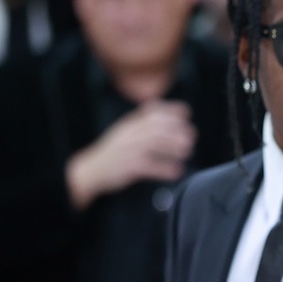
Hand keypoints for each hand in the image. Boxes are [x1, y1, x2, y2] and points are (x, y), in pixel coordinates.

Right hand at [66, 101, 194, 210]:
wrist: (90, 170)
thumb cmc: (112, 152)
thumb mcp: (125, 132)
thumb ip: (142, 123)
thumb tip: (165, 112)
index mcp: (129, 124)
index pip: (151, 111)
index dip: (170, 110)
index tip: (186, 112)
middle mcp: (129, 134)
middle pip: (155, 127)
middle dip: (176, 130)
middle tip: (192, 136)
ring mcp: (128, 149)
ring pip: (153, 143)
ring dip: (173, 147)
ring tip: (188, 151)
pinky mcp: (129, 166)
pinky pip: (150, 167)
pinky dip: (165, 169)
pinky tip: (177, 172)